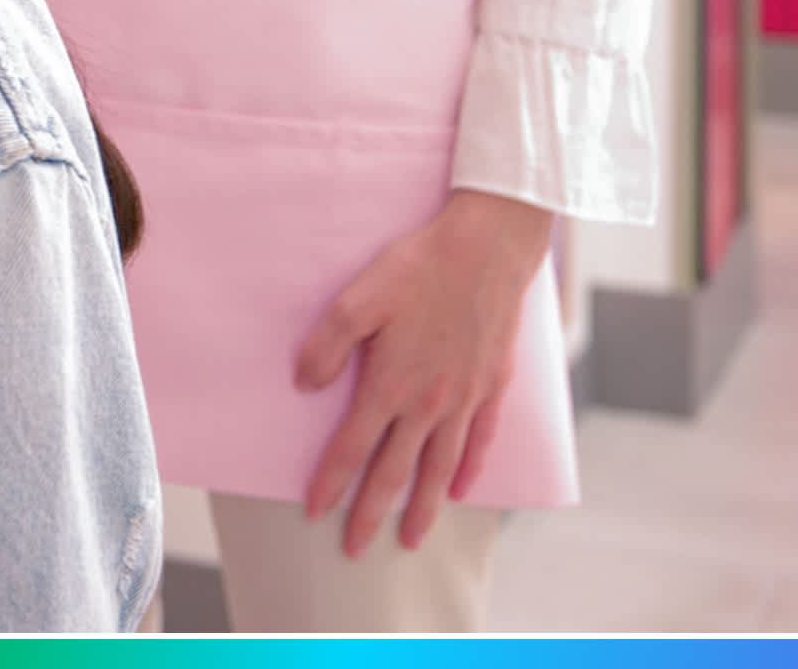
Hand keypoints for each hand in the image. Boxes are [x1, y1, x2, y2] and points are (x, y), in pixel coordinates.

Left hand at [295, 190, 553, 553]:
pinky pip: (481, 442)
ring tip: (412, 538)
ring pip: (440, 469)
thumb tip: (304, 386)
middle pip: (395, 471)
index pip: (353, 448)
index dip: (332, 482)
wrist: (488, 249)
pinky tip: (460, 489)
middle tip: (357, 549)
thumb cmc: (418, 268)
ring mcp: (466, 399)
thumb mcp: (357, 298)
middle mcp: (430, 403)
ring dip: (423, 507)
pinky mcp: (493, 386)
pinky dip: (469, 471)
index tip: (315, 511)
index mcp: (391, 385)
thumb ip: (327, 345)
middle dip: (372, 513)